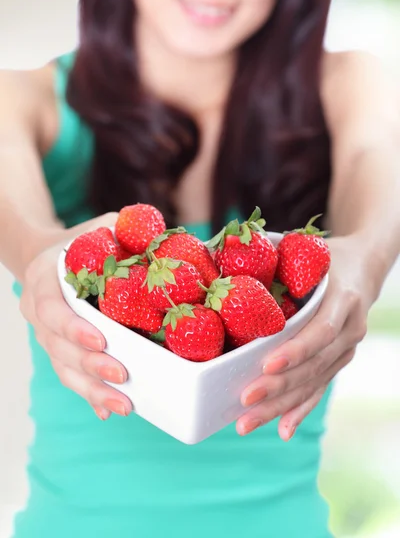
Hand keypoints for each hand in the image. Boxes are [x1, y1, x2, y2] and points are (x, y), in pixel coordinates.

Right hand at [20, 212, 132, 420]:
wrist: (51, 254)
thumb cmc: (84, 239)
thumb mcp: (102, 227)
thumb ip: (124, 234)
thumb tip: (167, 246)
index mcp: (44, 279)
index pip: (51, 309)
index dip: (74, 328)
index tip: (102, 341)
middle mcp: (38, 310)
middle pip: (58, 347)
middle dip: (91, 365)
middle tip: (122, 377)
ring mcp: (46, 335)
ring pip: (64, 369)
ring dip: (92, 389)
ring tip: (124, 406)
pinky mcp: (58, 350)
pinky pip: (70, 376)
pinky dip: (89, 394)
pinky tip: (108, 411)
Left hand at [236, 235, 376, 439]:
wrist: (364, 266)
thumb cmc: (327, 256)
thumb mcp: (309, 250)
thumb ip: (276, 256)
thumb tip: (221, 256)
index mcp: (344, 300)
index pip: (321, 332)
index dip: (296, 350)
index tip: (267, 365)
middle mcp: (350, 330)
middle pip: (313, 365)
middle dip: (278, 386)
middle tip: (244, 400)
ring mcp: (347, 350)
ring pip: (313, 383)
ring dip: (280, 406)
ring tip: (247, 422)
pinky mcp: (338, 361)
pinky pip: (319, 389)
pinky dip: (300, 410)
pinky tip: (283, 430)